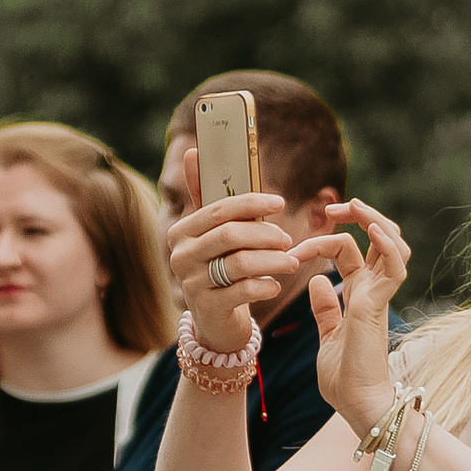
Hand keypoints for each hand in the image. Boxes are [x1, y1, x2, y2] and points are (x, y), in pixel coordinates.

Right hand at [167, 147, 298, 354]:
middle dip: (265, 234)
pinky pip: (244, 290)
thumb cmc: (218, 266)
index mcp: (182, 232)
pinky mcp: (207, 308)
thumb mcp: (214, 232)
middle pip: (230, 235)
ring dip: (272, 260)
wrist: (215, 320)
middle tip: (288, 239)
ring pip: (240, 263)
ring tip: (291, 261)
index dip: (252, 203)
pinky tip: (274, 284)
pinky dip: (265, 285)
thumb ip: (206, 195)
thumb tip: (194, 150)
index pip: (219, 209)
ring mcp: (191, 283)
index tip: (280, 203)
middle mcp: (180, 256)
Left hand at [296, 201, 412, 435]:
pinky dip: (386, 244)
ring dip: (376, 220)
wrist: (356, 405)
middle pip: (379, 238)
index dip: (327, 237)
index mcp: (360, 295)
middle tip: (333, 206)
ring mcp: (380, 296)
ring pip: (393, 245)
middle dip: (360, 215)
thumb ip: (326, 309)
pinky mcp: (378, 306)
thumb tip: (316, 280)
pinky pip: (394, 267)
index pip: (350, 251)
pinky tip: (371, 229)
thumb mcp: (328, 335)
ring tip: (354, 206)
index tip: (294, 246)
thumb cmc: (345, 378)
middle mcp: (373, 291)